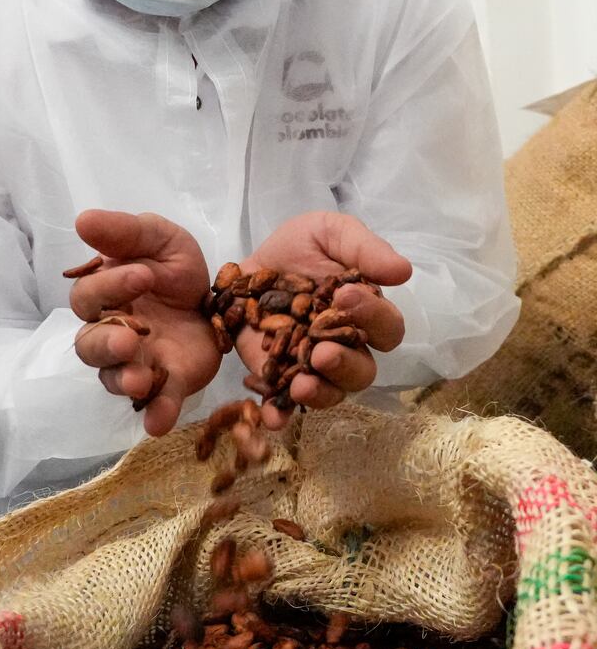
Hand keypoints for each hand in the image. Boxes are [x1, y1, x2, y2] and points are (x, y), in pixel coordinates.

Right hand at [69, 209, 218, 435]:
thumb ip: (124, 233)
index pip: (89, 297)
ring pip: (113, 378)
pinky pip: (156, 405)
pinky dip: (156, 414)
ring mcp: (139, 363)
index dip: (110, 287)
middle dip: (106, 343)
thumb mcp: (160, 239)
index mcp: (105, 296)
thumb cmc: (177, 267)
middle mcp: (112, 333)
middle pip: (89, 345)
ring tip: (139, 380)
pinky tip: (158, 423)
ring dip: (123, 379)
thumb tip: (81, 220)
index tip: (144, 274)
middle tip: (130, 337)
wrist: (225, 296)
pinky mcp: (170, 384)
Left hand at [236, 211, 411, 428]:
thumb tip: (403, 271)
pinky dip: (281, 413)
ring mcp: (310, 367)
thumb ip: (364, 248)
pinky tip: (273, 414)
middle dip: (346, 363)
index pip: (387, 329)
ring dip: (320, 392)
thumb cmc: (296, 249)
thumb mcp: (329, 233)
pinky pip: (285, 405)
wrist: (245, 266)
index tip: (345, 295)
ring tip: (301, 383)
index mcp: (364, 315)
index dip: (373, 318)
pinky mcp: (275, 378)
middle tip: (322, 351)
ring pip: (332, 392)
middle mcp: (345, 346)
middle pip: (363, 371)